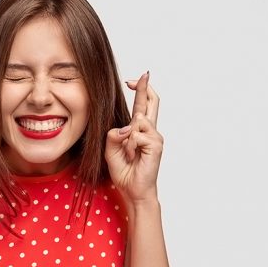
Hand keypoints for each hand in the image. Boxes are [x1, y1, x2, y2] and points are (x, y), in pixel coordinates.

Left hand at [105, 72, 162, 200]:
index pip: (142, 105)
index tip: (133, 80)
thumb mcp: (111, 149)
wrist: (133, 191)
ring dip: (127, 138)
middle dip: (145, 87)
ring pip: (137, 120)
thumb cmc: (125, 171)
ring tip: (129, 154)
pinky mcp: (156, 145)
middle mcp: (150, 131)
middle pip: (152, 102)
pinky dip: (130, 146)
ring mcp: (155, 137)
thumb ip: (114, 135)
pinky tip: (133, 157)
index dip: (140, 90)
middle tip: (143, 76)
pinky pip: (136, 135)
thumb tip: (127, 126)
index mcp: (139, 131)